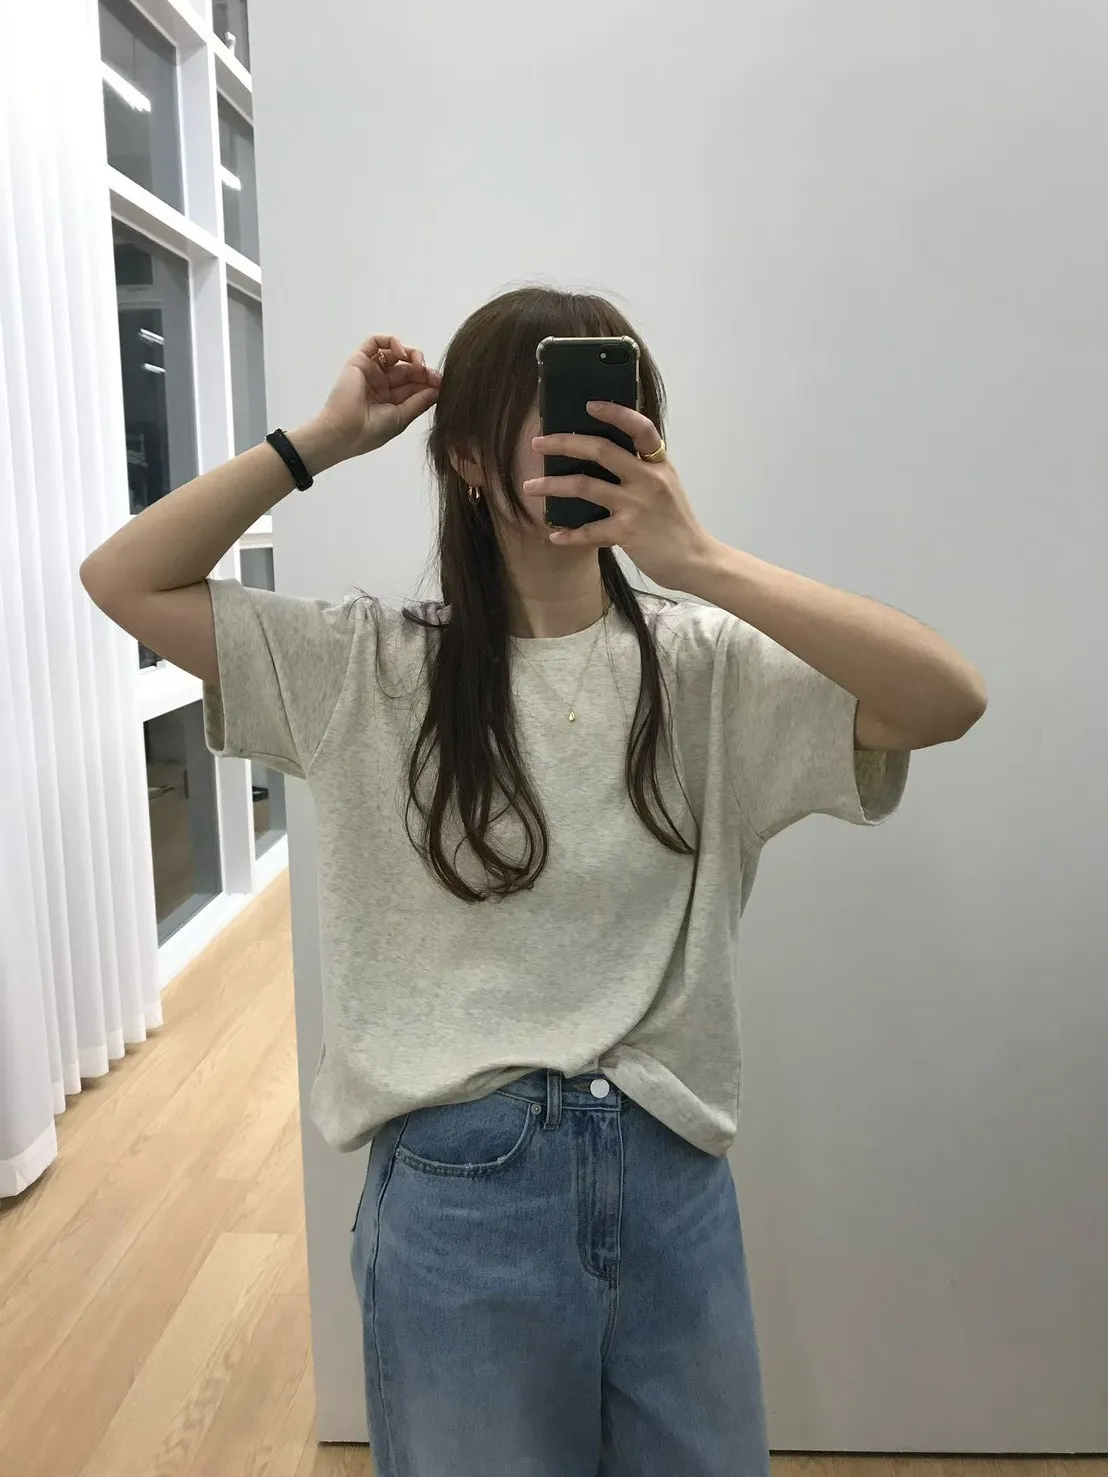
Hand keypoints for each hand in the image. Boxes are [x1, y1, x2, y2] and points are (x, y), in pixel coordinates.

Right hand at [313, 334, 440, 461]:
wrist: (344, 433)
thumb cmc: (371, 431)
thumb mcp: (402, 417)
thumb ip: (420, 401)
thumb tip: (438, 388)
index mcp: (390, 400)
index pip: (413, 385)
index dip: (428, 381)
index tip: (440, 383)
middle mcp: (380, 384)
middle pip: (407, 368)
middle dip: (422, 369)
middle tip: (431, 374)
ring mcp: (370, 372)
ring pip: (394, 353)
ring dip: (411, 354)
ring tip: (418, 363)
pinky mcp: (359, 361)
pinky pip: (375, 342)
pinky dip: (391, 342)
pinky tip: (402, 353)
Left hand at [522, 402, 717, 592]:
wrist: (696, 560)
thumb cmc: (676, 524)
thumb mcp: (666, 487)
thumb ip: (642, 470)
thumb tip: (604, 456)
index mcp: (658, 464)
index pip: (640, 427)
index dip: (615, 412)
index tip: (588, 405)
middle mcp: (648, 479)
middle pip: (602, 450)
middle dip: (565, 443)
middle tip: (538, 443)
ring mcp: (637, 505)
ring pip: (585, 486)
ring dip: (552, 485)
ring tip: (529, 486)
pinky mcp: (628, 532)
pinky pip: (590, 531)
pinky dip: (569, 534)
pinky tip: (555, 536)